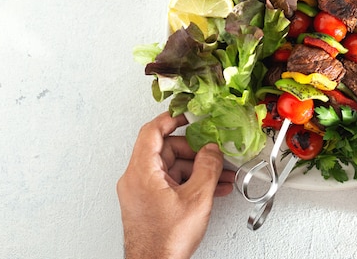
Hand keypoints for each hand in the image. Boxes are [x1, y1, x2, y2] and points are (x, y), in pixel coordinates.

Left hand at [117, 112, 234, 258]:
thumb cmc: (165, 241)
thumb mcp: (196, 198)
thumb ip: (207, 168)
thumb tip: (212, 151)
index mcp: (141, 172)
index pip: (152, 132)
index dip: (171, 119)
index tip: (187, 115)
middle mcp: (136, 179)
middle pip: (166, 149)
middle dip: (195, 151)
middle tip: (214, 155)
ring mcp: (142, 191)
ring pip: (172, 167)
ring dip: (198, 170)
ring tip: (220, 177)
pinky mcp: (149, 202)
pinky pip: (171, 182)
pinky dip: (190, 183)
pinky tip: (211, 189)